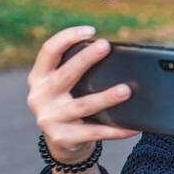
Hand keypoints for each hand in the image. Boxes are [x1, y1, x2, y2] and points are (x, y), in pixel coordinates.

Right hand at [26, 25, 139, 162]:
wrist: (62, 142)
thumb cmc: (70, 104)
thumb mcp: (66, 87)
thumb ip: (79, 73)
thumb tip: (118, 60)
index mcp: (39, 78)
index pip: (48, 51)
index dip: (66, 37)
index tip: (90, 30)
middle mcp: (40, 96)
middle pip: (65, 75)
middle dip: (85, 59)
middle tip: (106, 46)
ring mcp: (49, 118)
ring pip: (83, 105)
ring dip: (106, 97)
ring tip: (127, 90)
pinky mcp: (63, 138)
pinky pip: (95, 132)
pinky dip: (116, 130)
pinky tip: (134, 126)